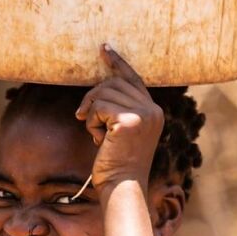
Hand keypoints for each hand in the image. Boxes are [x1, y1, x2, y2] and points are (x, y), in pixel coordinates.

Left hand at [75, 44, 163, 193]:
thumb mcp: (121, 132)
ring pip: (103, 93)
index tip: (104, 48)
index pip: (133, 78)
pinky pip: (98, 107)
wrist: (122, 186)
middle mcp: (152, 110)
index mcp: (154, 112)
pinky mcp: (129, 121)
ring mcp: (143, 115)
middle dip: (93, 97)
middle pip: (113, 83)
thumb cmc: (117, 164)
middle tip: (82, 115)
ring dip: (91, 113)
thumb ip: (118, 110)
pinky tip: (98, 139)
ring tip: (97, 134)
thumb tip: (98, 91)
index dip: (117, 62)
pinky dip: (91, 122)